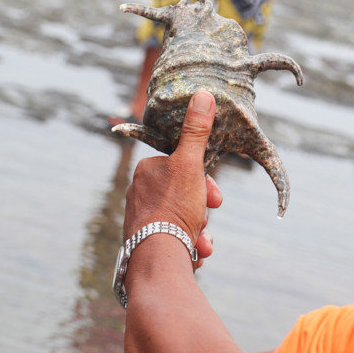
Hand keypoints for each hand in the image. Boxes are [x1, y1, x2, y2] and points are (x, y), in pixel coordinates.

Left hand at [123, 91, 221, 251]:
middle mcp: (139, 192)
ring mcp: (141, 218)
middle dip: (202, 207)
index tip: (214, 195)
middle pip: (183, 193)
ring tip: (200, 238)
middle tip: (209, 214)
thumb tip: (202, 94)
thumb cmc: (174, 206)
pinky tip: (196, 251)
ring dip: (198, 228)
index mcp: (146, 170)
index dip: (203, 180)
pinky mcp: (145, 242)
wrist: (157, 258)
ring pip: (181, 217)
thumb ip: (197, 131)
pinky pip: (173, 237)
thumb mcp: (190, 164)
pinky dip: (189, 243)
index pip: (181, 167)